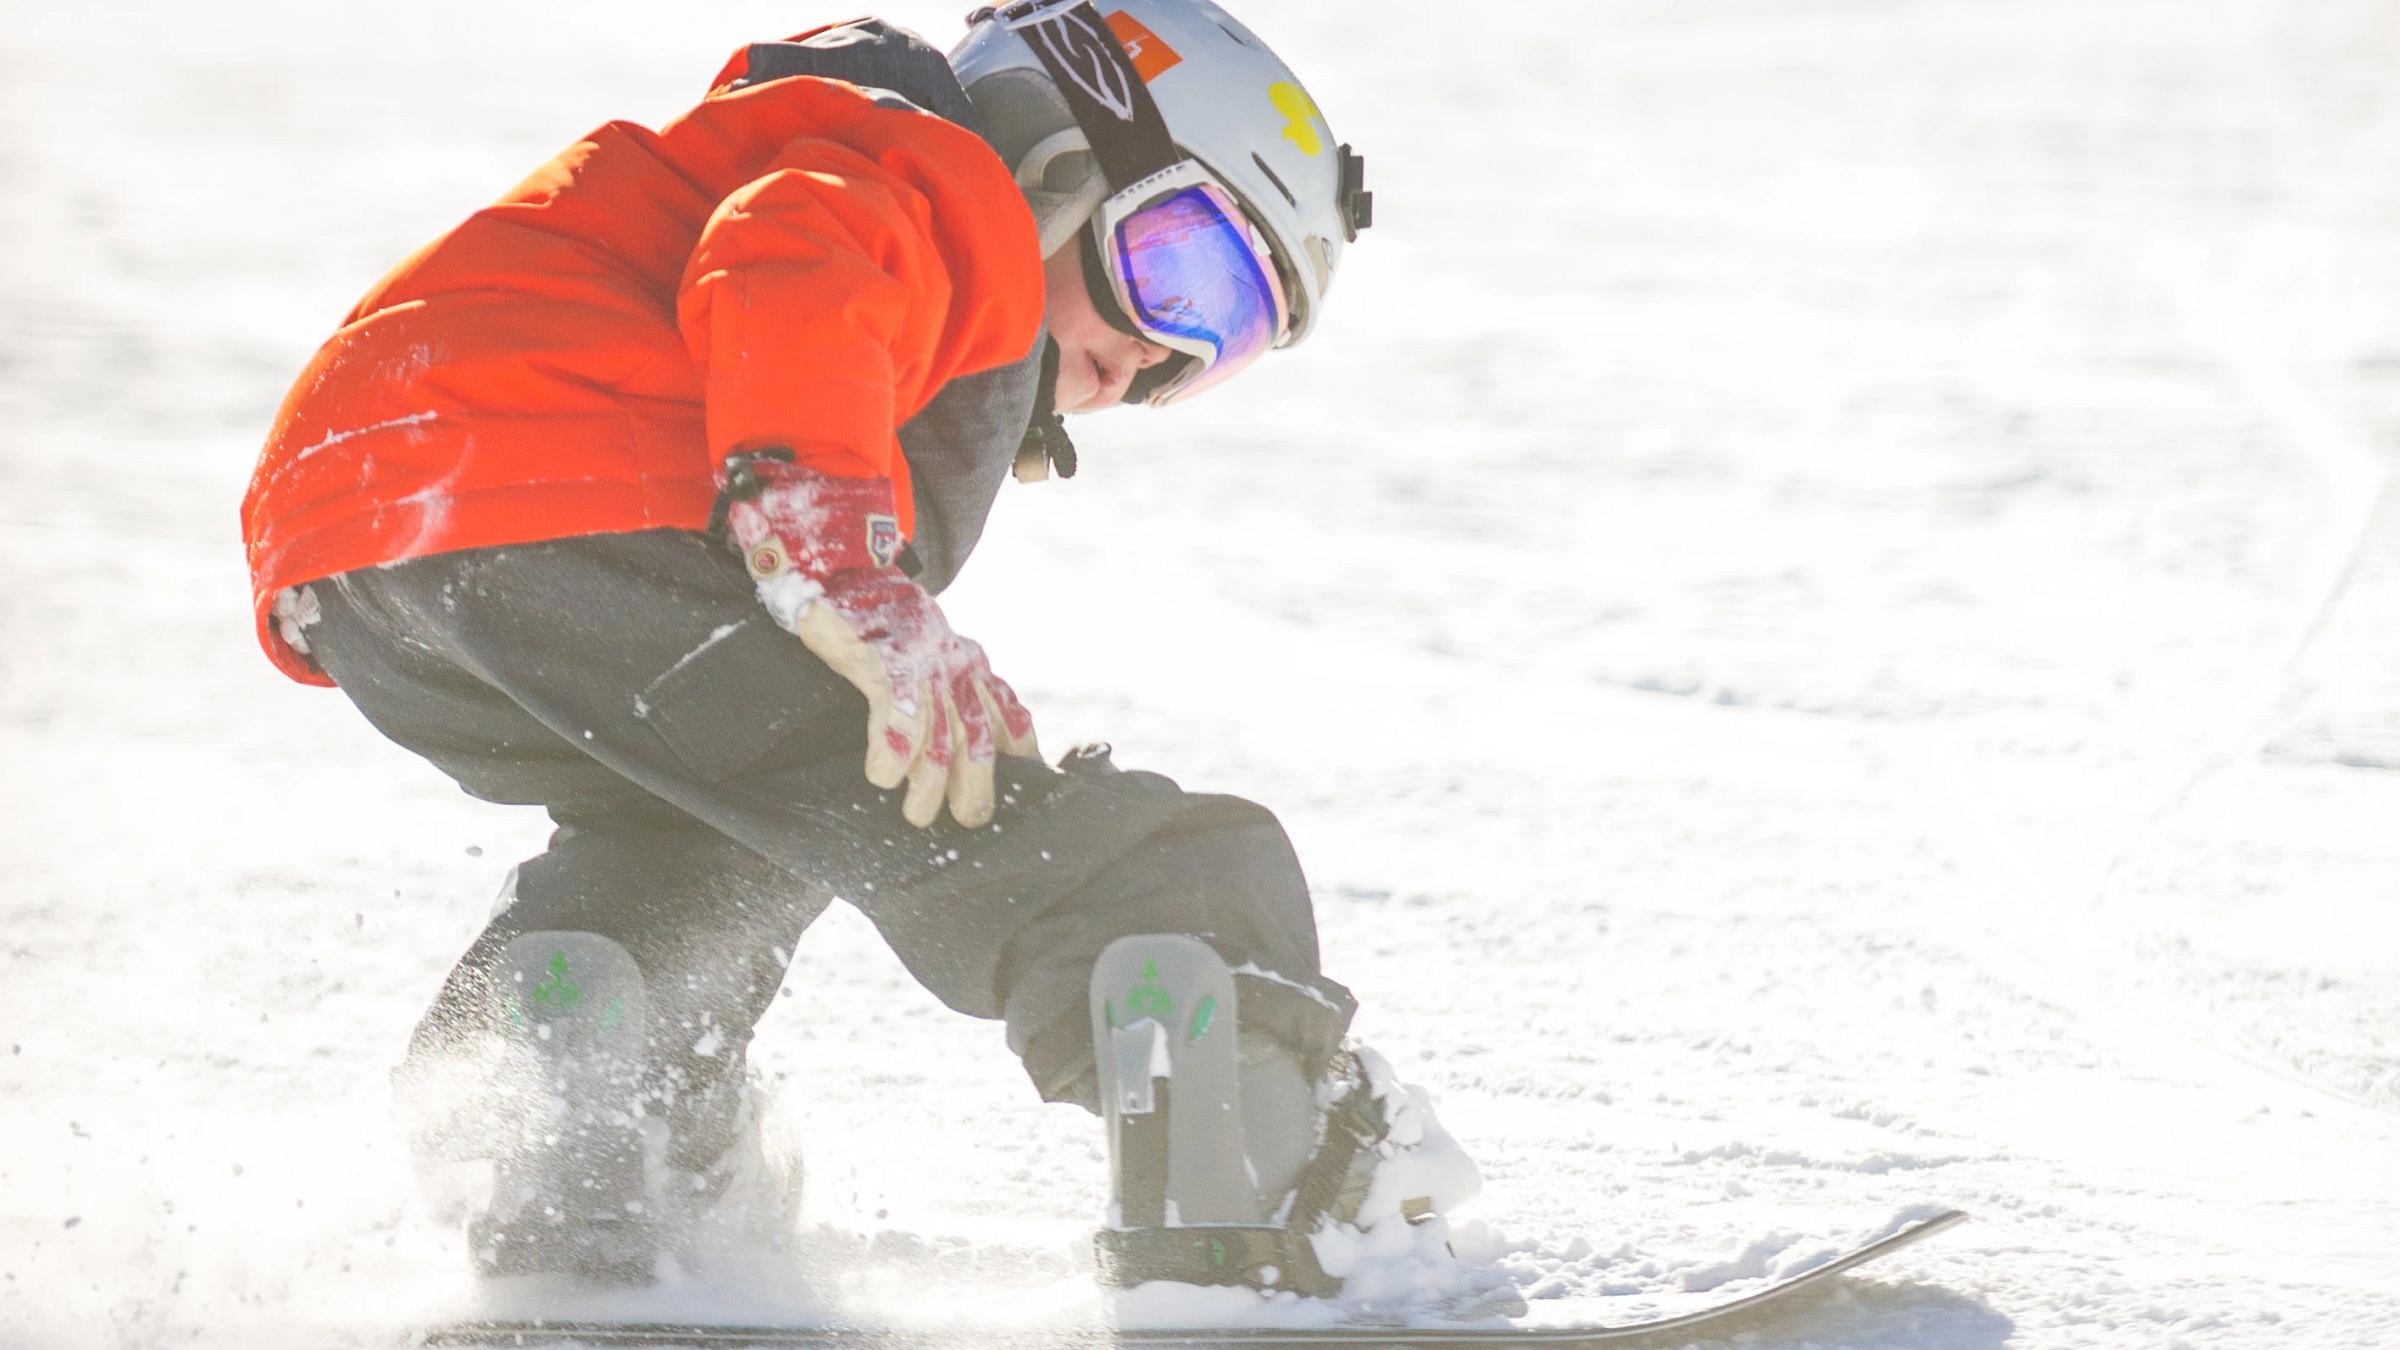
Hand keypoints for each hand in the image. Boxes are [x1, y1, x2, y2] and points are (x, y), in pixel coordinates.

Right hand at [719, 454, 1039, 827]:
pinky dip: (891, 743)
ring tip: (917, 814)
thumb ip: (942, 692)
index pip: (1005, 708)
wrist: (838, 564)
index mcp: (963, 663)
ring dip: (930, 778)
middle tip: (968, 820)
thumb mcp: (922, 654)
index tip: (1028, 783)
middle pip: (978, 732)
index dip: (1021, 748)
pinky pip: (895, 707)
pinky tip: (882, 776)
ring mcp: (919, 662)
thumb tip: (945, 753)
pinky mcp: (881, 658)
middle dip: (977, 782)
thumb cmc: (876, 622)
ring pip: (938, 728)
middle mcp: (950, 664)